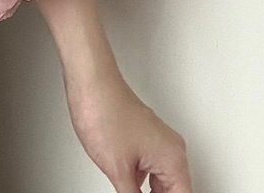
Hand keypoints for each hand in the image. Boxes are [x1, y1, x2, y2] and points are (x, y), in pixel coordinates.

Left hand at [64, 63, 191, 192]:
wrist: (89, 80)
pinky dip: (141, 180)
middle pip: (174, 190)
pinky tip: (129, 186)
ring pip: (161, 179)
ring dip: (149, 192)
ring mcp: (157, 139)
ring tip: (129, 191)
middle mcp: (170, 148)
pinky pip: (150, 165)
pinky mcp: (143, 133)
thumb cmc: (103, 111)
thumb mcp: (118, 169)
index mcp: (173, 159)